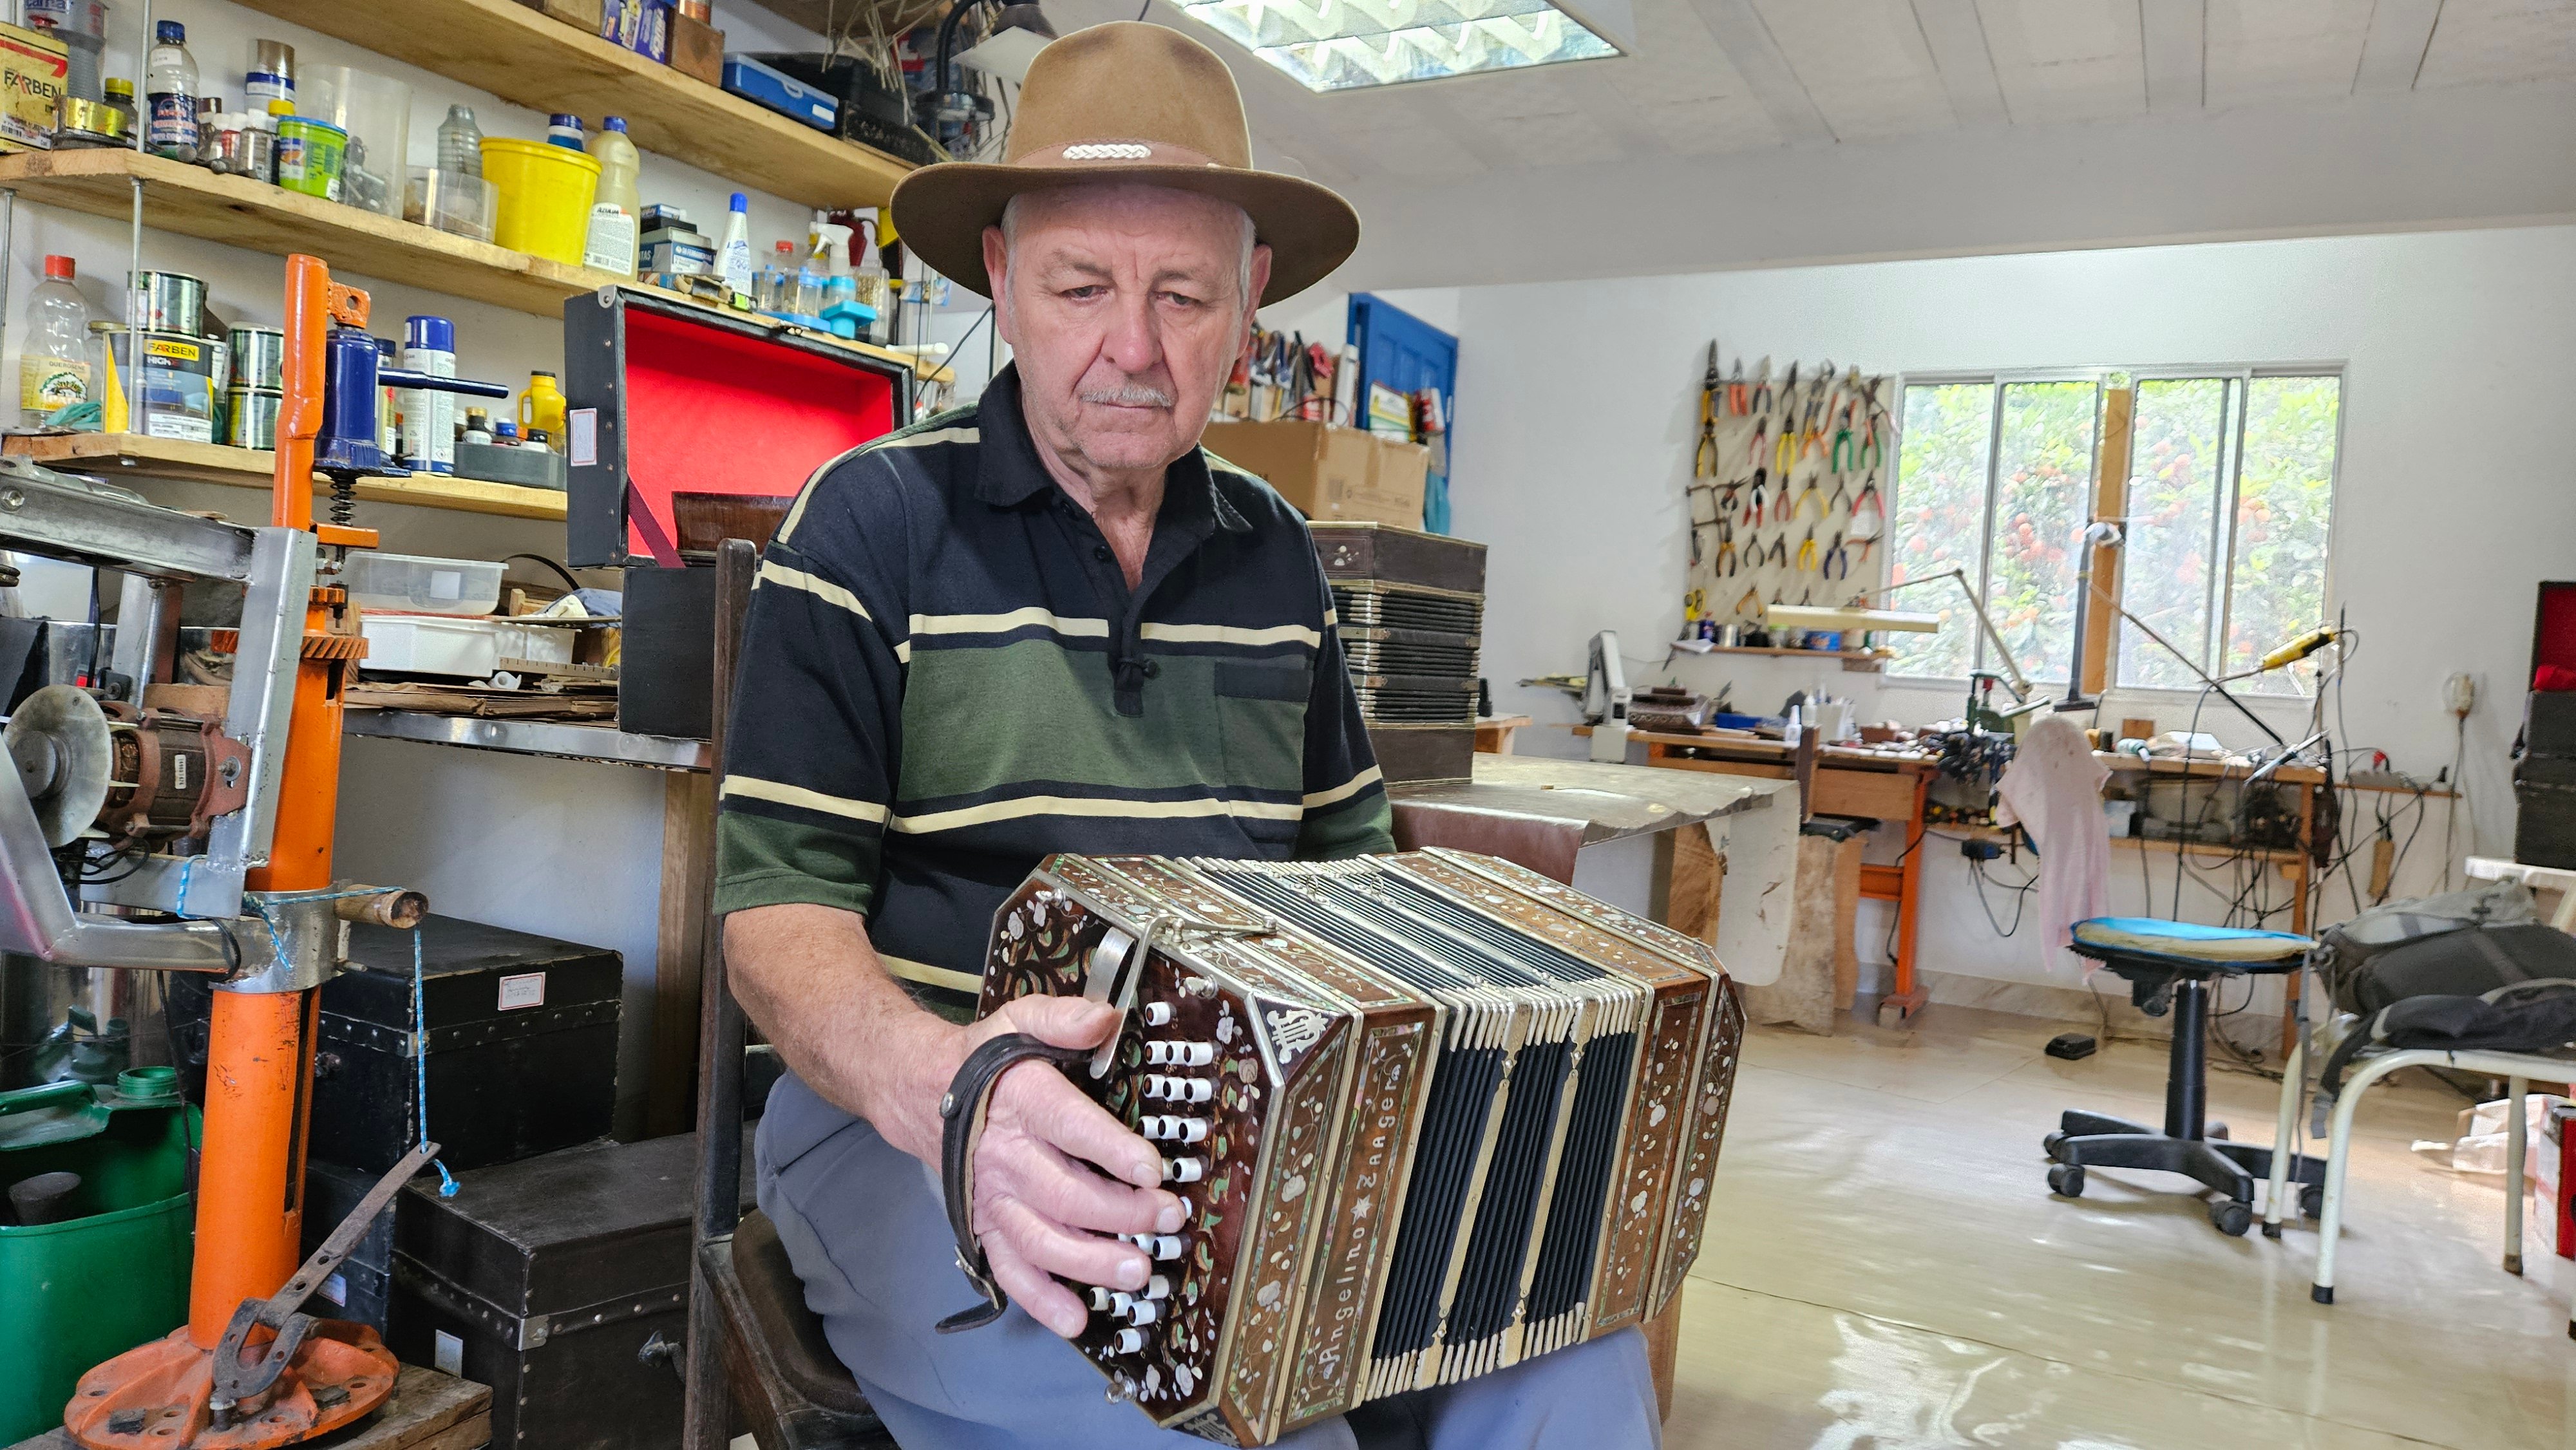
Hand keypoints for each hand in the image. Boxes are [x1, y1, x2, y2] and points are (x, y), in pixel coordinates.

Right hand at [959, 996, 1187, 1338]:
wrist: (923, 1094)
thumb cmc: (986, 1061)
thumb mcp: (1021, 1020)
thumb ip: (1064, 1018)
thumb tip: (1106, 1018)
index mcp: (1023, 1101)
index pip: (1070, 1126)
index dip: (1113, 1150)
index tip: (1153, 1168)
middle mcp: (1007, 1158)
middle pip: (1066, 1194)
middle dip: (1123, 1213)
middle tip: (1168, 1219)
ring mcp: (995, 1199)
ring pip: (1043, 1240)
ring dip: (1092, 1262)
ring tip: (1137, 1271)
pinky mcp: (986, 1228)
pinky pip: (1011, 1270)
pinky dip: (1041, 1299)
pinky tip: (1075, 1318)